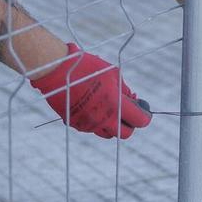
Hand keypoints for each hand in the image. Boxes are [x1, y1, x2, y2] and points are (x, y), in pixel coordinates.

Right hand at [30, 45, 152, 138]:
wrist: (57, 71)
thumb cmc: (87, 67)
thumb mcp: (112, 73)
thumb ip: (125, 89)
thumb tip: (132, 100)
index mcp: (116, 105)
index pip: (139, 121)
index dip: (144, 115)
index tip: (143, 110)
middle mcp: (104, 120)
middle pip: (125, 133)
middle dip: (129, 123)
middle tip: (127, 111)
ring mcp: (89, 124)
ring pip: (108, 133)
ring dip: (113, 124)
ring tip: (108, 107)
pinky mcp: (76, 124)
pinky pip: (92, 128)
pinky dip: (96, 121)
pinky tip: (92, 105)